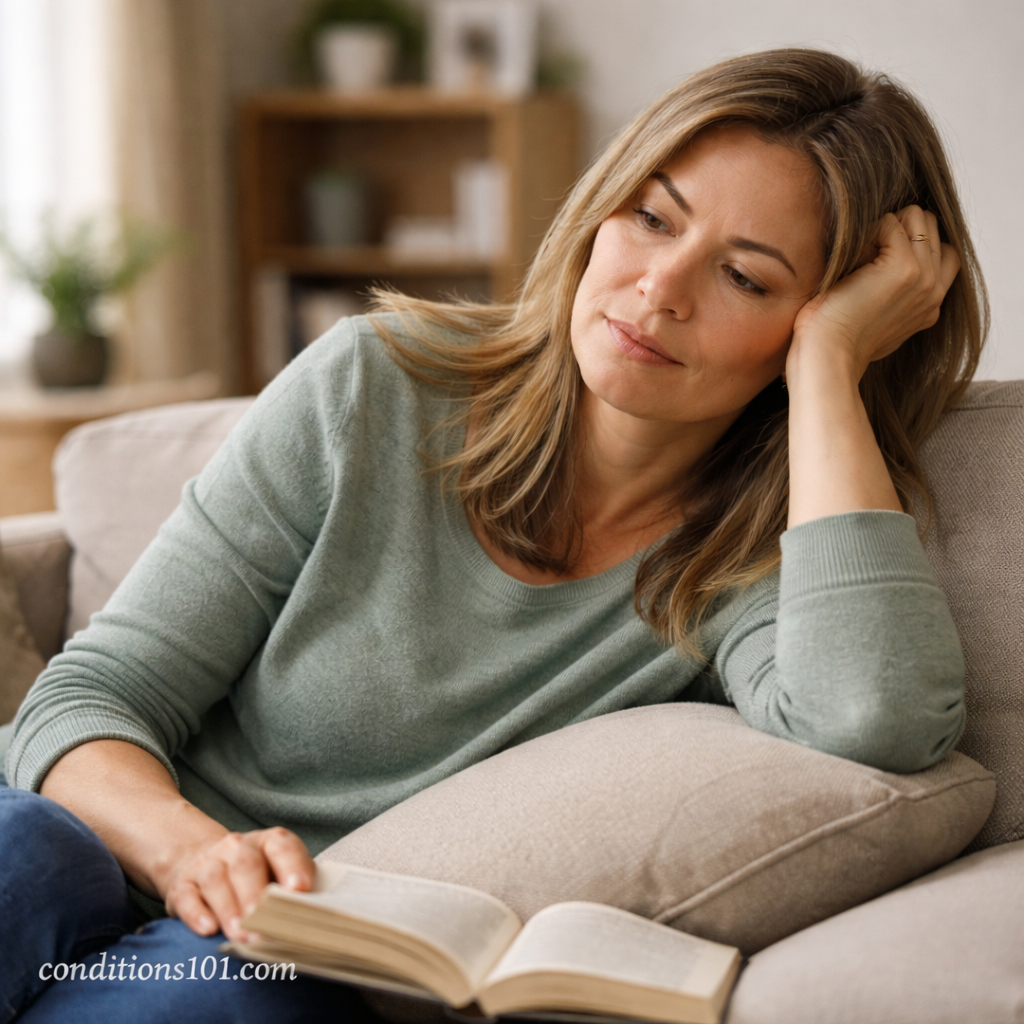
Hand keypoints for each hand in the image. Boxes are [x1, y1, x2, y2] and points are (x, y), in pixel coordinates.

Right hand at [162, 826, 314, 940]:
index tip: (300, 890)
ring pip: (216, 880)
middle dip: (256, 896)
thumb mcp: (279, 877)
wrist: (208, 864)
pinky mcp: (182, 884)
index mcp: (269, 842)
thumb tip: (314, 918)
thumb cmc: (257, 878)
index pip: (282, 846)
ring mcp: (208, 863)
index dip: (292, 866)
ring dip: (229, 909)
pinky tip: (208, 929)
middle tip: (264, 925)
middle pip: (247, 865)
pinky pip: (187, 896)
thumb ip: (295, 892)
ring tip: (241, 934)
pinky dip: (197, 914)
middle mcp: (238, 847)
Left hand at [789, 205, 960, 378]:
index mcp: (930, 304)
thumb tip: (878, 258)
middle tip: (863, 259)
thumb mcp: (873, 315)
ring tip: (859, 259)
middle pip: (930, 227)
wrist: (827, 356)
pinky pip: (891, 223)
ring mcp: (924, 278)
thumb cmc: (835, 337)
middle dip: (896, 229)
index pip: (941, 250)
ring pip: (917, 217)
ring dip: (884, 228)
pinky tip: (850, 261)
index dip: (906, 243)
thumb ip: (893, 291)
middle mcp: (934, 291)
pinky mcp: (904, 268)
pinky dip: (866, 233)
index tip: (872, 265)